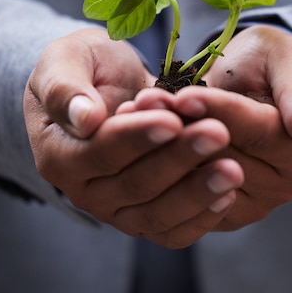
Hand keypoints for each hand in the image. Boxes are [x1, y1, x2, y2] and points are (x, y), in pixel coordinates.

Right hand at [24, 28, 242, 247]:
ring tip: (232, 168)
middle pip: (135, 185)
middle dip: (179, 159)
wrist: (104, 85)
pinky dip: (200, 217)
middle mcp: (85, 191)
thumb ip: (65, 88)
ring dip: (197, 193)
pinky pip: (171, 231)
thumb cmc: (83, 67)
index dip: (138, 137)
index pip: (101, 152)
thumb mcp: (64, 60)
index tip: (172, 120)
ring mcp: (115, 209)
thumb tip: (85, 120)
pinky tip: (228, 194)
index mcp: (59, 154)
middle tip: (218, 133)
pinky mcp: (143, 217)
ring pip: (156, 215)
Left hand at [123, 24, 291, 229]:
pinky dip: (157, 162)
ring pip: (197, 177)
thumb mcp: (291, 62)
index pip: (256, 132)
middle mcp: (283, 186)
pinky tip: (132, 133)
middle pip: (223, 158)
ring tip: (134, 113)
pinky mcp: (221, 211)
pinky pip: (183, 192)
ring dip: (161, 145)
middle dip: (182, 127)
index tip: (184, 95)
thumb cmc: (274, 66)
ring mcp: (252, 203)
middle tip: (145, 102)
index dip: (218, 112)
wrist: (258, 88)